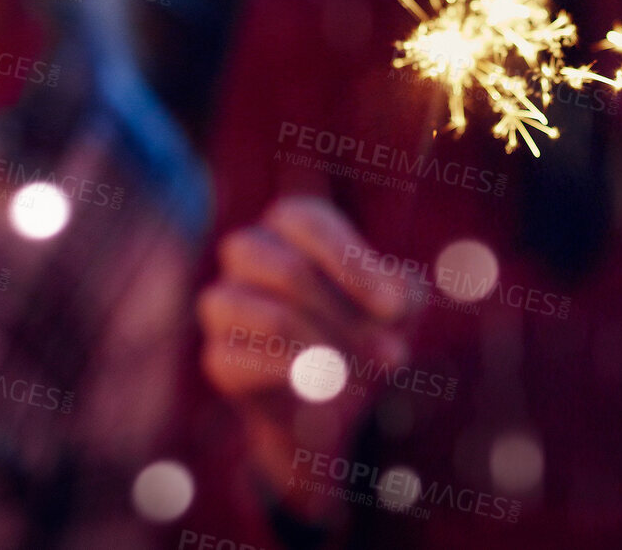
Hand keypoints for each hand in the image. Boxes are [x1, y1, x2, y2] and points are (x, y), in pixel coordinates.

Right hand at [198, 196, 412, 515]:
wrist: (329, 398)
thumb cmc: (363, 328)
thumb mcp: (397, 306)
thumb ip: (403, 293)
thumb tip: (395, 301)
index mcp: (289, 223)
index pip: (308, 222)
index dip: (352, 263)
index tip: (393, 309)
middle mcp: (247, 251)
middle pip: (290, 272)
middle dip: (348, 320)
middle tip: (392, 357)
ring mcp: (224, 302)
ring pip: (271, 318)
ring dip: (329, 352)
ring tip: (360, 376)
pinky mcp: (218, 356)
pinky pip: (247, 362)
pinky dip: (297, 381)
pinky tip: (329, 390)